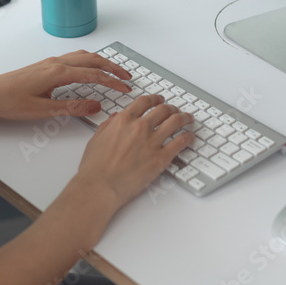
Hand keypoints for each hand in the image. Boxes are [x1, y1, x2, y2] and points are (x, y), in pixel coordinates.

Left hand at [0, 50, 132, 120]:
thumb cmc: (10, 102)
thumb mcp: (43, 110)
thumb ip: (71, 108)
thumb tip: (95, 106)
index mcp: (57, 73)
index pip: (93, 74)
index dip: (112, 81)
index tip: (126, 88)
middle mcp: (56, 63)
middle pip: (92, 60)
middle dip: (112, 67)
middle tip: (128, 77)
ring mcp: (50, 62)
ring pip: (83, 57)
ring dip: (101, 62)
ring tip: (114, 71)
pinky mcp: (46, 65)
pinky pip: (74, 58)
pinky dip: (89, 61)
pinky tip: (90, 69)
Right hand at [75, 95, 194, 208]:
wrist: (100, 186)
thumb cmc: (95, 167)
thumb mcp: (97, 138)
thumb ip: (109, 125)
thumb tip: (116, 118)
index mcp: (124, 120)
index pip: (145, 102)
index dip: (155, 98)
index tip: (159, 100)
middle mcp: (140, 127)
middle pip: (163, 109)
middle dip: (171, 108)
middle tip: (175, 110)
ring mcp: (152, 142)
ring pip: (176, 121)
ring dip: (184, 118)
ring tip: (188, 119)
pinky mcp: (161, 158)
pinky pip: (181, 142)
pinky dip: (189, 137)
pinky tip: (190, 137)